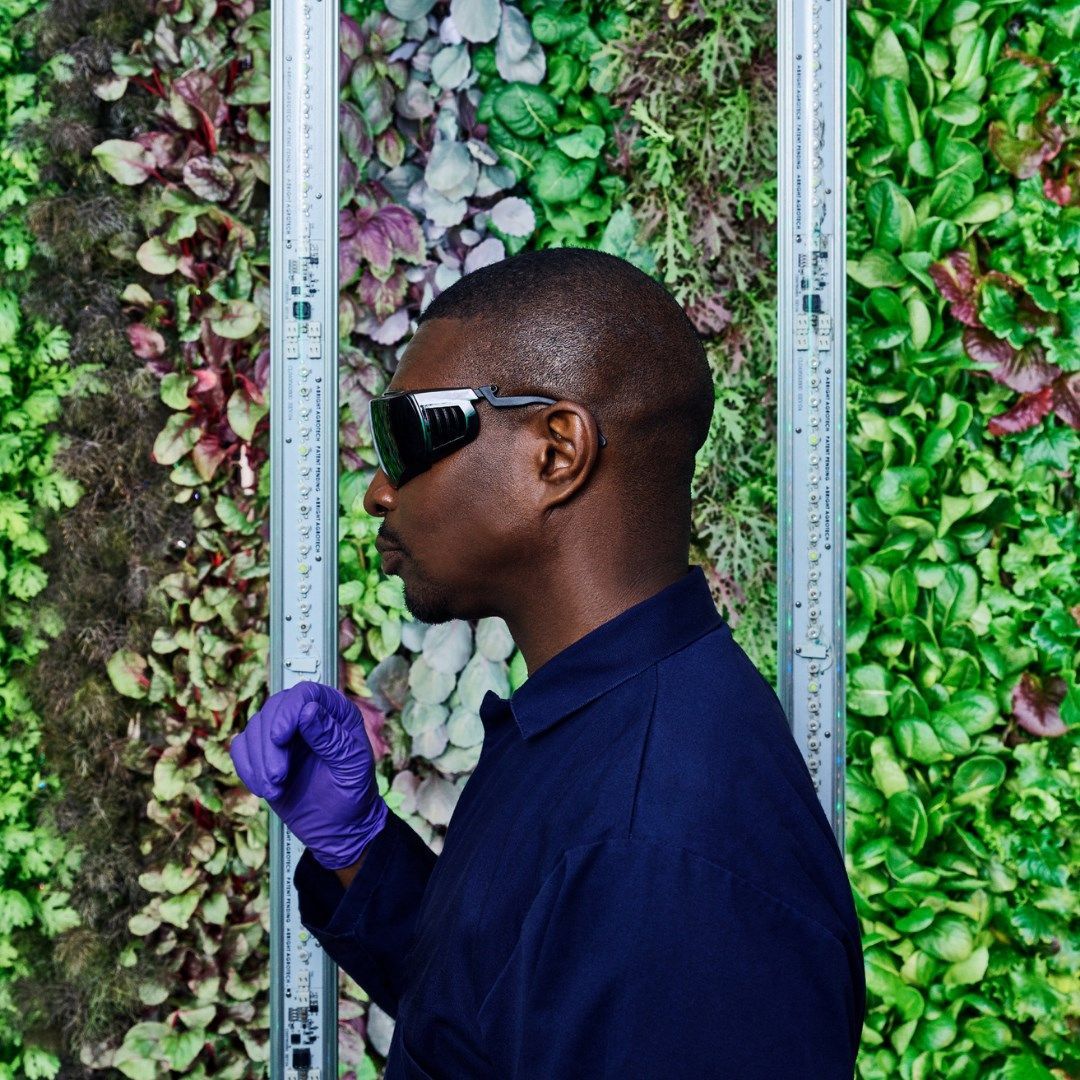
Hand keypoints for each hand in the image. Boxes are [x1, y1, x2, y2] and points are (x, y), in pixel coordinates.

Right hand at [229, 680, 388, 870]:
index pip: (305, 693)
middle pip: (274, 708)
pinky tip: (263, 788)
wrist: (339, 827)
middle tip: (277, 776)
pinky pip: (241, 748)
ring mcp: (283, 734)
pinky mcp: (263, 754)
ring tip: (274, 788)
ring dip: (258, 761)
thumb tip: (308, 710)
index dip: (288, 711)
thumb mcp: (351, 766)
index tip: (280, 738)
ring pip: (254, 728)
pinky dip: (246, 768)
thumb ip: (331, 738)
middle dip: (269, 745)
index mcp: (335, 712)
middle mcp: (307, 716)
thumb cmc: (353, 793)